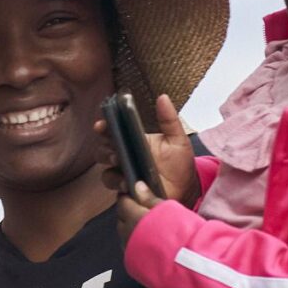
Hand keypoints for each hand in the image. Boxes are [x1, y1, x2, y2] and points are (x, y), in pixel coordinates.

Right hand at [97, 94, 200, 236]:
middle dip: (104, 148)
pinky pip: (113, 186)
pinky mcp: (125, 190)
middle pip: (103, 149)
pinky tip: (128, 183)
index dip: (104, 126)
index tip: (101, 125)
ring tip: (119, 163)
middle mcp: (125, 157)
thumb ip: (169, 119)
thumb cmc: (180, 165)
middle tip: (115, 149)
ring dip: (109, 165)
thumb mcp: (178, 140)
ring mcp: (123, 174)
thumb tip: (163, 97)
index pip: (113, 131)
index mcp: (134, 141)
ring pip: (105, 169)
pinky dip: (118, 183)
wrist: (185, 190)